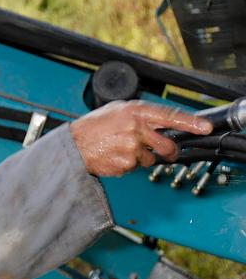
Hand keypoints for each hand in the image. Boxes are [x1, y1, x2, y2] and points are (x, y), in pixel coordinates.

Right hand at [69, 100, 211, 176]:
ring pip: (151, 158)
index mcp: (136, 112)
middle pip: (167, 145)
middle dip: (168, 151)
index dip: (191, 123)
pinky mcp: (126, 164)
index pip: (171, 116)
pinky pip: (136, 167)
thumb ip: (141, 116)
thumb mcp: (118, 111)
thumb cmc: (93, 127)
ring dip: (141, 157)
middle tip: (165, 152)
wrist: (73, 145)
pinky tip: (115, 156)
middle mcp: (136, 129)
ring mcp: (131, 148)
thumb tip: (163, 123)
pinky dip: (128, 164)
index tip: (205, 128)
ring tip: (122, 150)